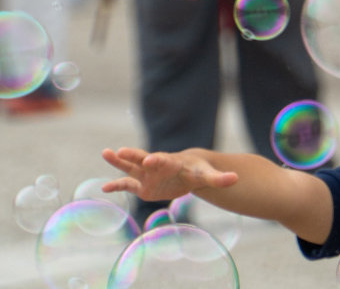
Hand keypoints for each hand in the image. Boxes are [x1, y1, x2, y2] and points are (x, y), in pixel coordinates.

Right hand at [101, 147, 238, 204]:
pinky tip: (104, 189)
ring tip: (105, 152)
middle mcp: (156, 165)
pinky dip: (116, 186)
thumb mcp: (208, 175)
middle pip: (142, 158)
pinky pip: (127, 184)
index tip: (150, 160)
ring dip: (118, 161)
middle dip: (132, 155)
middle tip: (119, 151)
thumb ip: (220, 178)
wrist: (189, 169)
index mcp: (171, 162)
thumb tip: (236, 179)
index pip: (163, 160)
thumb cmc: (198, 171)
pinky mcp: (142, 185)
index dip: (157, 160)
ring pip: (130, 166)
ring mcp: (147, 174)